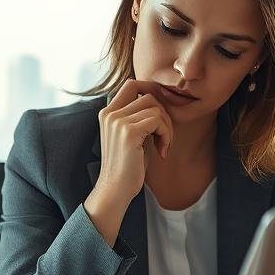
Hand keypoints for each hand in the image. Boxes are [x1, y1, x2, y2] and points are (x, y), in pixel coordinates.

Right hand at [94, 80, 173, 209]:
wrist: (116, 190)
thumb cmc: (128, 166)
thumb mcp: (132, 136)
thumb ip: (139, 116)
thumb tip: (162, 98)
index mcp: (108, 113)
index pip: (132, 84)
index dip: (152, 92)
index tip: (162, 114)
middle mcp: (110, 114)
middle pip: (149, 95)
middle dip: (164, 115)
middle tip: (165, 137)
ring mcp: (118, 122)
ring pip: (156, 108)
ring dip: (167, 127)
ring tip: (163, 146)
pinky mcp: (128, 132)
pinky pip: (158, 121)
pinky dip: (166, 135)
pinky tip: (162, 151)